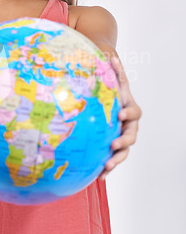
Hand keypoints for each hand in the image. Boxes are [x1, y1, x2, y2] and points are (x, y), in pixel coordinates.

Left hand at [99, 56, 141, 180]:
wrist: (107, 101)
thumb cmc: (109, 90)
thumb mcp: (111, 80)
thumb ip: (113, 70)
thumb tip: (111, 57)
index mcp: (128, 108)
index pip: (133, 111)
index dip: (128, 112)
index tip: (119, 114)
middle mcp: (128, 124)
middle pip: (132, 134)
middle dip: (124, 141)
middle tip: (113, 144)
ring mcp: (122, 136)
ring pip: (124, 150)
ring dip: (117, 159)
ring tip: (107, 165)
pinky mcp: (113, 148)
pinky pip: (113, 159)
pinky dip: (108, 168)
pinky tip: (99, 177)